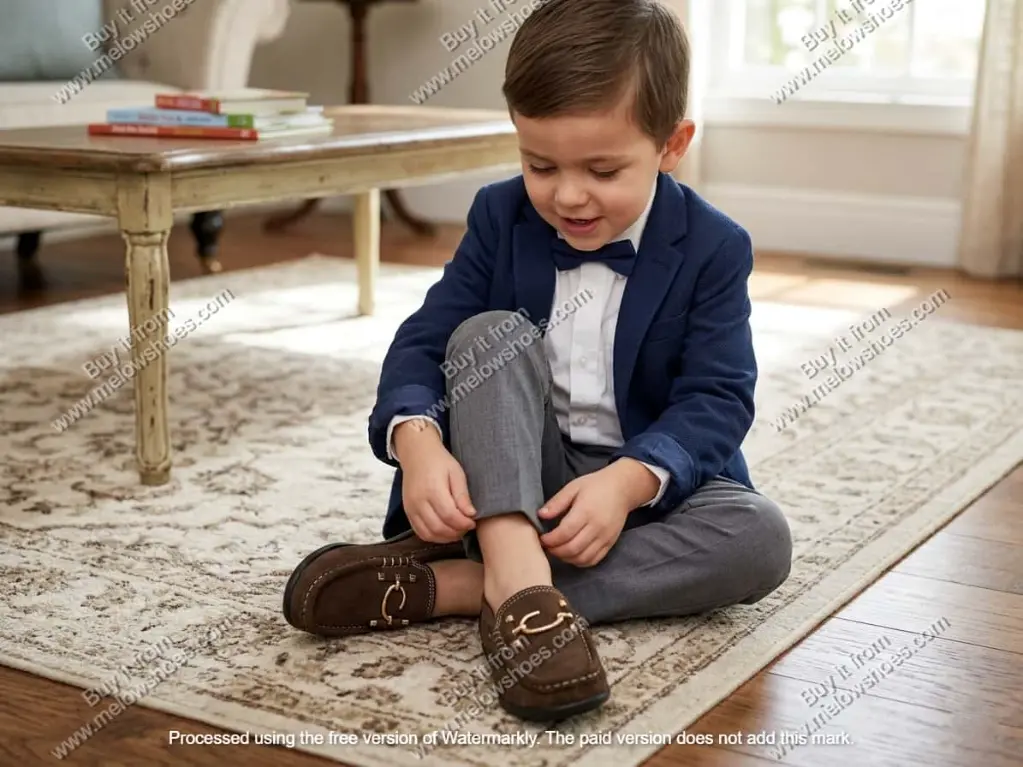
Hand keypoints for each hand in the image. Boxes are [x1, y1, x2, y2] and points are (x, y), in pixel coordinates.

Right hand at [394, 420, 476, 542]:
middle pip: (438, 527)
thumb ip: (462, 495)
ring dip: (445, 537)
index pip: (449, 515)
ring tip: (457, 530)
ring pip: (428, 534)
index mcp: (432, 489)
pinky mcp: (408, 512)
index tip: (472, 522)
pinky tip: (445, 531)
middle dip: (456, 532)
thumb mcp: (456, 473)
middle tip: (467, 527)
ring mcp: (411, 508)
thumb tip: (471, 514)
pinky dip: (434, 536)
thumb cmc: (439, 462)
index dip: (463, 523)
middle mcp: (419, 501)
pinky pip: (420, 532)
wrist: (417, 454)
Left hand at [537, 458, 659, 566]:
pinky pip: (594, 560)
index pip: (564, 533)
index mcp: (585, 511)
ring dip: (566, 558)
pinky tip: (571, 554)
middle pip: (572, 548)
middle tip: (546, 546)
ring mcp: (605, 537)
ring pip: (582, 558)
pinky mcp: (610, 543)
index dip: (549, 540)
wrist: (622, 488)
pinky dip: (580, 561)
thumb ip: (557, 502)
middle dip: (555, 551)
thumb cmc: (595, 485)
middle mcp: (597, 527)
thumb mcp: (573, 487)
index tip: (541, 538)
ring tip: (557, 550)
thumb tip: (540, 515)